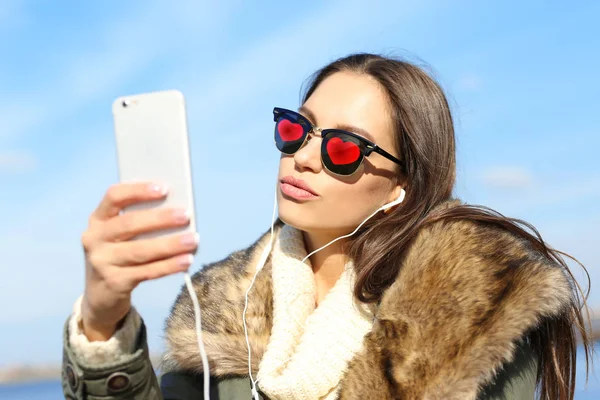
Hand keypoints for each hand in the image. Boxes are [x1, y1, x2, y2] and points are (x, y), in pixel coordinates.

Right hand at [80, 182, 197, 340]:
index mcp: (98, 219)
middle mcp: (95, 239)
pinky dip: (169, 266)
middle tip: (185, 216)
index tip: (164, 188)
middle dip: (160, 219)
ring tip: (193, 240)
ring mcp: (102, 262)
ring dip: (170, 245)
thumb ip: (140, 221)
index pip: (114, 196)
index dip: (138, 190)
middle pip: (129, 224)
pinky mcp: (114, 282)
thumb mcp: (120, 235)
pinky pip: (147, 272)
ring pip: (140, 251)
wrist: (100, 295)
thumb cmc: (118, 254)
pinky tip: (186, 260)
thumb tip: (177, 210)